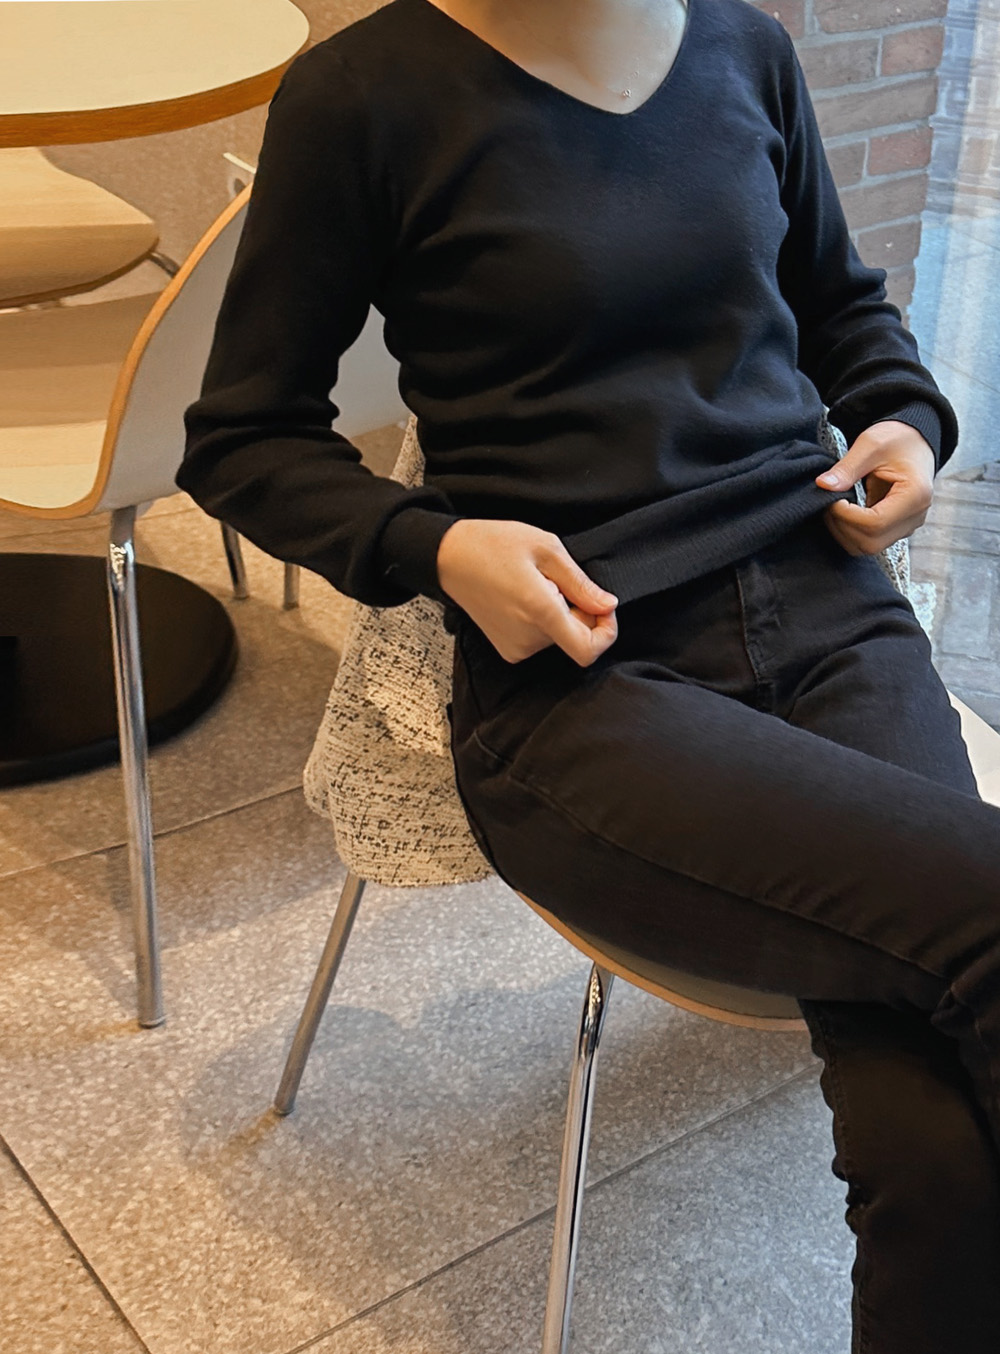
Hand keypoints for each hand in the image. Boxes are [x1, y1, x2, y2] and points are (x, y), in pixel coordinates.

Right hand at [436, 518, 618, 665]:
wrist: (450, 558)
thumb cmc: (493, 545)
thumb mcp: (546, 548)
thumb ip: (580, 583)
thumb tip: (607, 605)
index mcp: (540, 612)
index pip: (588, 650)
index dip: (606, 633)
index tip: (602, 608)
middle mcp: (528, 638)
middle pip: (576, 638)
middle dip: (579, 611)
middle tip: (557, 580)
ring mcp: (515, 647)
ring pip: (560, 637)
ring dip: (559, 613)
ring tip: (535, 585)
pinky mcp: (508, 649)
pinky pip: (541, 639)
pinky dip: (543, 621)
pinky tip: (525, 598)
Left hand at [814, 421, 935, 555]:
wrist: (914, 442)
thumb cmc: (896, 439)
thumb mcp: (870, 444)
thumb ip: (847, 467)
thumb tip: (823, 485)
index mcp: (915, 495)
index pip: (875, 523)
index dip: (846, 516)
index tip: (832, 499)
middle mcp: (915, 517)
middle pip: (871, 542)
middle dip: (842, 526)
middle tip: (829, 503)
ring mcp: (907, 526)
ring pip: (868, 547)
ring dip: (844, 532)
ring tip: (835, 507)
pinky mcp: (897, 529)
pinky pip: (870, 542)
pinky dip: (850, 532)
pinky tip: (843, 511)